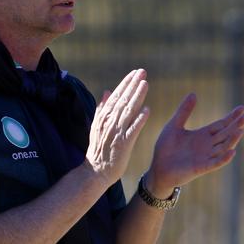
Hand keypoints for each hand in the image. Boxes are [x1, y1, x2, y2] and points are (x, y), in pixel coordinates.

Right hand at [85, 69, 149, 186]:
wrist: (96, 170)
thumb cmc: (98, 149)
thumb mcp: (96, 126)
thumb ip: (102, 108)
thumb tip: (107, 91)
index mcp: (104, 116)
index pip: (116, 96)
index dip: (126, 83)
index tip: (135, 73)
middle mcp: (109, 122)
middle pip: (123, 100)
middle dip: (133, 85)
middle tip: (142, 72)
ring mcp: (116, 132)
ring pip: (128, 111)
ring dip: (137, 96)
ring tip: (145, 84)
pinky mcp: (123, 144)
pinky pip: (133, 129)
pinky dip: (139, 119)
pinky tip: (147, 110)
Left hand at [146, 93, 243, 197]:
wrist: (158, 167)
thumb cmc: (166, 147)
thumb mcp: (174, 125)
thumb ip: (184, 111)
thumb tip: (193, 94)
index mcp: (202, 135)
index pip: (221, 125)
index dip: (232, 117)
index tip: (242, 108)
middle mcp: (207, 146)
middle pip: (226, 134)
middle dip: (236, 125)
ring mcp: (205, 157)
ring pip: (223, 147)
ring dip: (232, 140)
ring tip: (240, 130)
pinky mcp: (201, 168)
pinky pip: (215, 163)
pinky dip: (224, 158)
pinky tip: (232, 151)